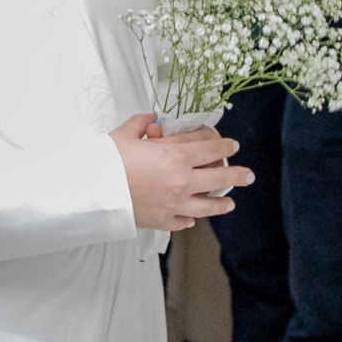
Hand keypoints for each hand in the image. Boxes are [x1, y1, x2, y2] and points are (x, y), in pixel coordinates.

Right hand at [109, 114, 248, 230]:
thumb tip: (151, 118)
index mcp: (174, 156)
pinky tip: (193, 218)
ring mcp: (175, 204)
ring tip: (230, 203)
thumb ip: (141, 123)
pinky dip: (190, 220)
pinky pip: (184, 222)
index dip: (224, 145)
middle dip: (237, 174)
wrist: (93, 193)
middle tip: (248, 175)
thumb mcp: (124, 134)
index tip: (232, 146)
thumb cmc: (107, 163)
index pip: (209, 148)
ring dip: (222, 203)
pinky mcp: (163, 220)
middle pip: (219, 177)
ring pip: (208, 205)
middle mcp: (181, 181)